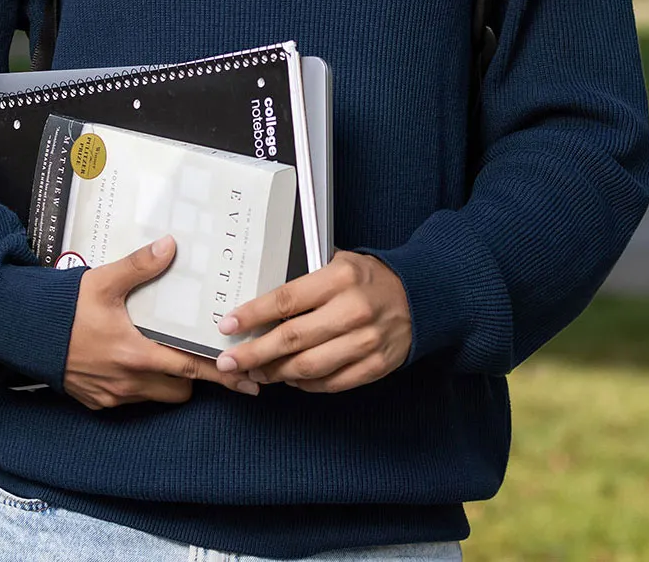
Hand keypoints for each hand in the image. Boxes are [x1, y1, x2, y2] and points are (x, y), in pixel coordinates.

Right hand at [63, 235, 261, 409]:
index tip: (247, 379)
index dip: (221, 374)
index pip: (190, 369)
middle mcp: (127, 382)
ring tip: (176, 357)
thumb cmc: (64, 307)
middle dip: (196, 378)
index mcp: (135, 354)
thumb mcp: (103, 281)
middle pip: (179, 390)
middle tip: (212, 360)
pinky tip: (140, 363)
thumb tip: (171, 245)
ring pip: (157, 396)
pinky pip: (132, 400)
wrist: (22, 332)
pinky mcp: (97, 401)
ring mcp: (111, 396)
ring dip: (170, 382)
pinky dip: (143, 385)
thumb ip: (139, 266)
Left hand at [214, 251, 411, 393]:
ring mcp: (365, 342)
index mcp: (340, 278)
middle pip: (292, 339)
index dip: (253, 315)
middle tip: (229, 362)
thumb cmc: (370, 278)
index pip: (286, 299)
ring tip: (254, 372)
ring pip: (308, 367)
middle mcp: (352, 311)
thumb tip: (260, 295)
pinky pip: (330, 384)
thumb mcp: (340, 261)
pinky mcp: (375, 366)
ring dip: (275, 373)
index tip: (226, 325)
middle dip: (254, 353)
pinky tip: (288, 379)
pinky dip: (304, 385)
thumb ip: (307, 277)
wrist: (422, 297)